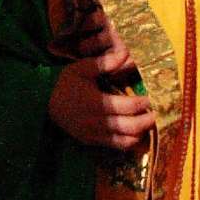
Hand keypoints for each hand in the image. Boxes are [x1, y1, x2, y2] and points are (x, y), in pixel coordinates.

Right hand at [47, 32, 154, 153]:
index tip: (152, 97)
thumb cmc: (64, 83)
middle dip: (147, 121)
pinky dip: (129, 141)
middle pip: (129, 127)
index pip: (126, 106)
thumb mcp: (82, 68)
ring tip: (148, 123)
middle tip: (157, 113)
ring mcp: (93, 134)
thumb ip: (105, 63)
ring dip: (140, 133)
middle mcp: (96, 121)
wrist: (42, 103)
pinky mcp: (91, 141)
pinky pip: (115, 146)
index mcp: (94, 102)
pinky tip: (136, 132)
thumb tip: (127, 53)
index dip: (143, 103)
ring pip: (124, 141)